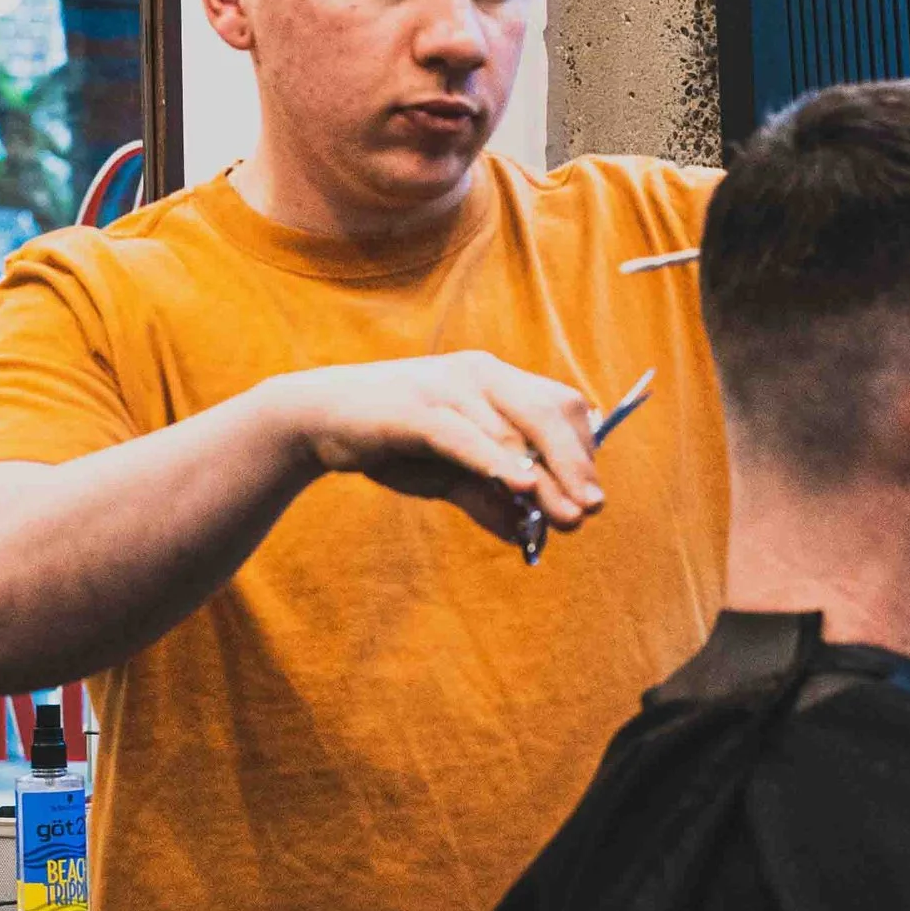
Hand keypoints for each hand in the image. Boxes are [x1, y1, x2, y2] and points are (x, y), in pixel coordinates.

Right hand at [278, 352, 607, 547]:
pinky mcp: (415, 410)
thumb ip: (487, 499)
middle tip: (592, 509)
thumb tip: (526, 536)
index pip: (560, 407)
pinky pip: (464, 436)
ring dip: (545, 476)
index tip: (589, 495)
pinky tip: (521, 486)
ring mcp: (447, 387)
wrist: (317, 419)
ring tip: (568, 516)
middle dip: (576, 464)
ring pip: (511, 430)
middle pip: (549, 413)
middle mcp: (479, 374)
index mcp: (495, 381)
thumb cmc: (391, 441)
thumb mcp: (448, 475)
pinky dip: (495, 460)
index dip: (581, 451)